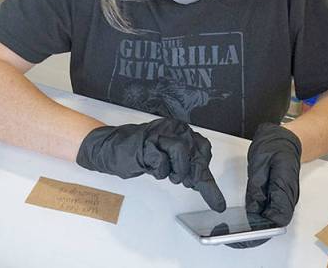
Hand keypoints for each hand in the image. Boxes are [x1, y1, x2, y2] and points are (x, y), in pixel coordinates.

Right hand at [76, 117, 225, 211]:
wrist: (111, 148)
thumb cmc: (140, 154)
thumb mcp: (168, 161)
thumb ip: (185, 168)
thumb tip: (202, 182)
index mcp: (180, 131)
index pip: (203, 149)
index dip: (205, 171)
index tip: (216, 199)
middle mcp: (173, 129)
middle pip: (196, 152)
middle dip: (195, 175)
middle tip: (189, 185)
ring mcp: (159, 134)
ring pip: (180, 152)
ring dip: (177, 171)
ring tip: (169, 175)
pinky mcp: (145, 143)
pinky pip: (160, 161)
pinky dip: (159, 171)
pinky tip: (152, 167)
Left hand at [229, 123, 301, 248]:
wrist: (286, 138)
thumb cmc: (276, 145)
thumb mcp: (261, 161)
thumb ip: (257, 185)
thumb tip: (253, 207)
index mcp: (285, 188)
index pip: (278, 219)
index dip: (263, 231)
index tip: (246, 235)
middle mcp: (287, 197)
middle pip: (275, 223)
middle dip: (257, 232)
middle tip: (236, 237)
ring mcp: (283, 197)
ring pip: (271, 219)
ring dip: (256, 226)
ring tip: (235, 230)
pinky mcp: (277, 196)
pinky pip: (268, 210)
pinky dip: (256, 217)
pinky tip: (243, 218)